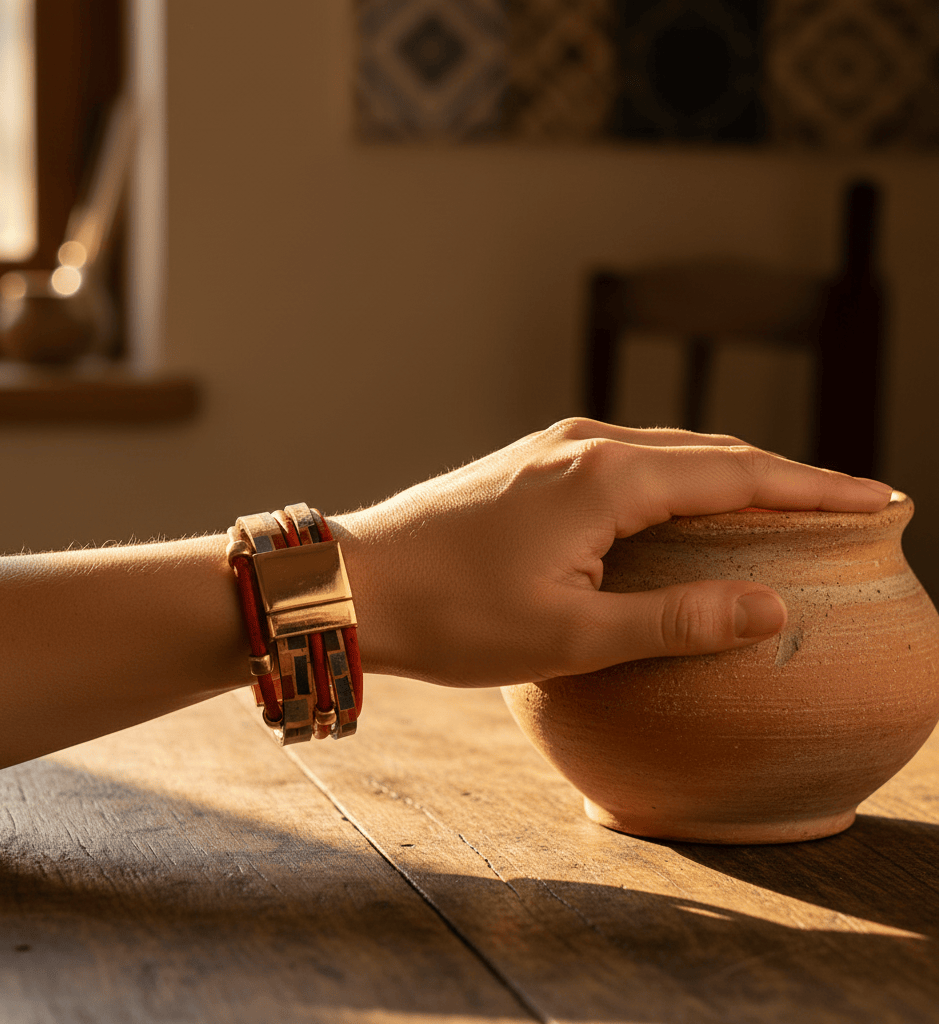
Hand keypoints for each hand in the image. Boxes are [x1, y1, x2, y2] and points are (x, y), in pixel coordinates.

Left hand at [331, 419, 893, 686]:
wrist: (356, 583)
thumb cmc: (455, 617)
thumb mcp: (574, 636)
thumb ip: (677, 620)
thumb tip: (772, 609)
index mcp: (608, 481)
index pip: (742, 475)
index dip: (817, 489)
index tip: (880, 499)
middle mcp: (588, 446)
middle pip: (712, 453)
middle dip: (784, 477)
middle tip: (847, 504)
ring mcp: (555, 448)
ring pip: (669, 453)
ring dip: (730, 474)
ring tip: (781, 505)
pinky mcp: (532, 463)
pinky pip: (628, 461)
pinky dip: (678, 479)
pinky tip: (686, 506)